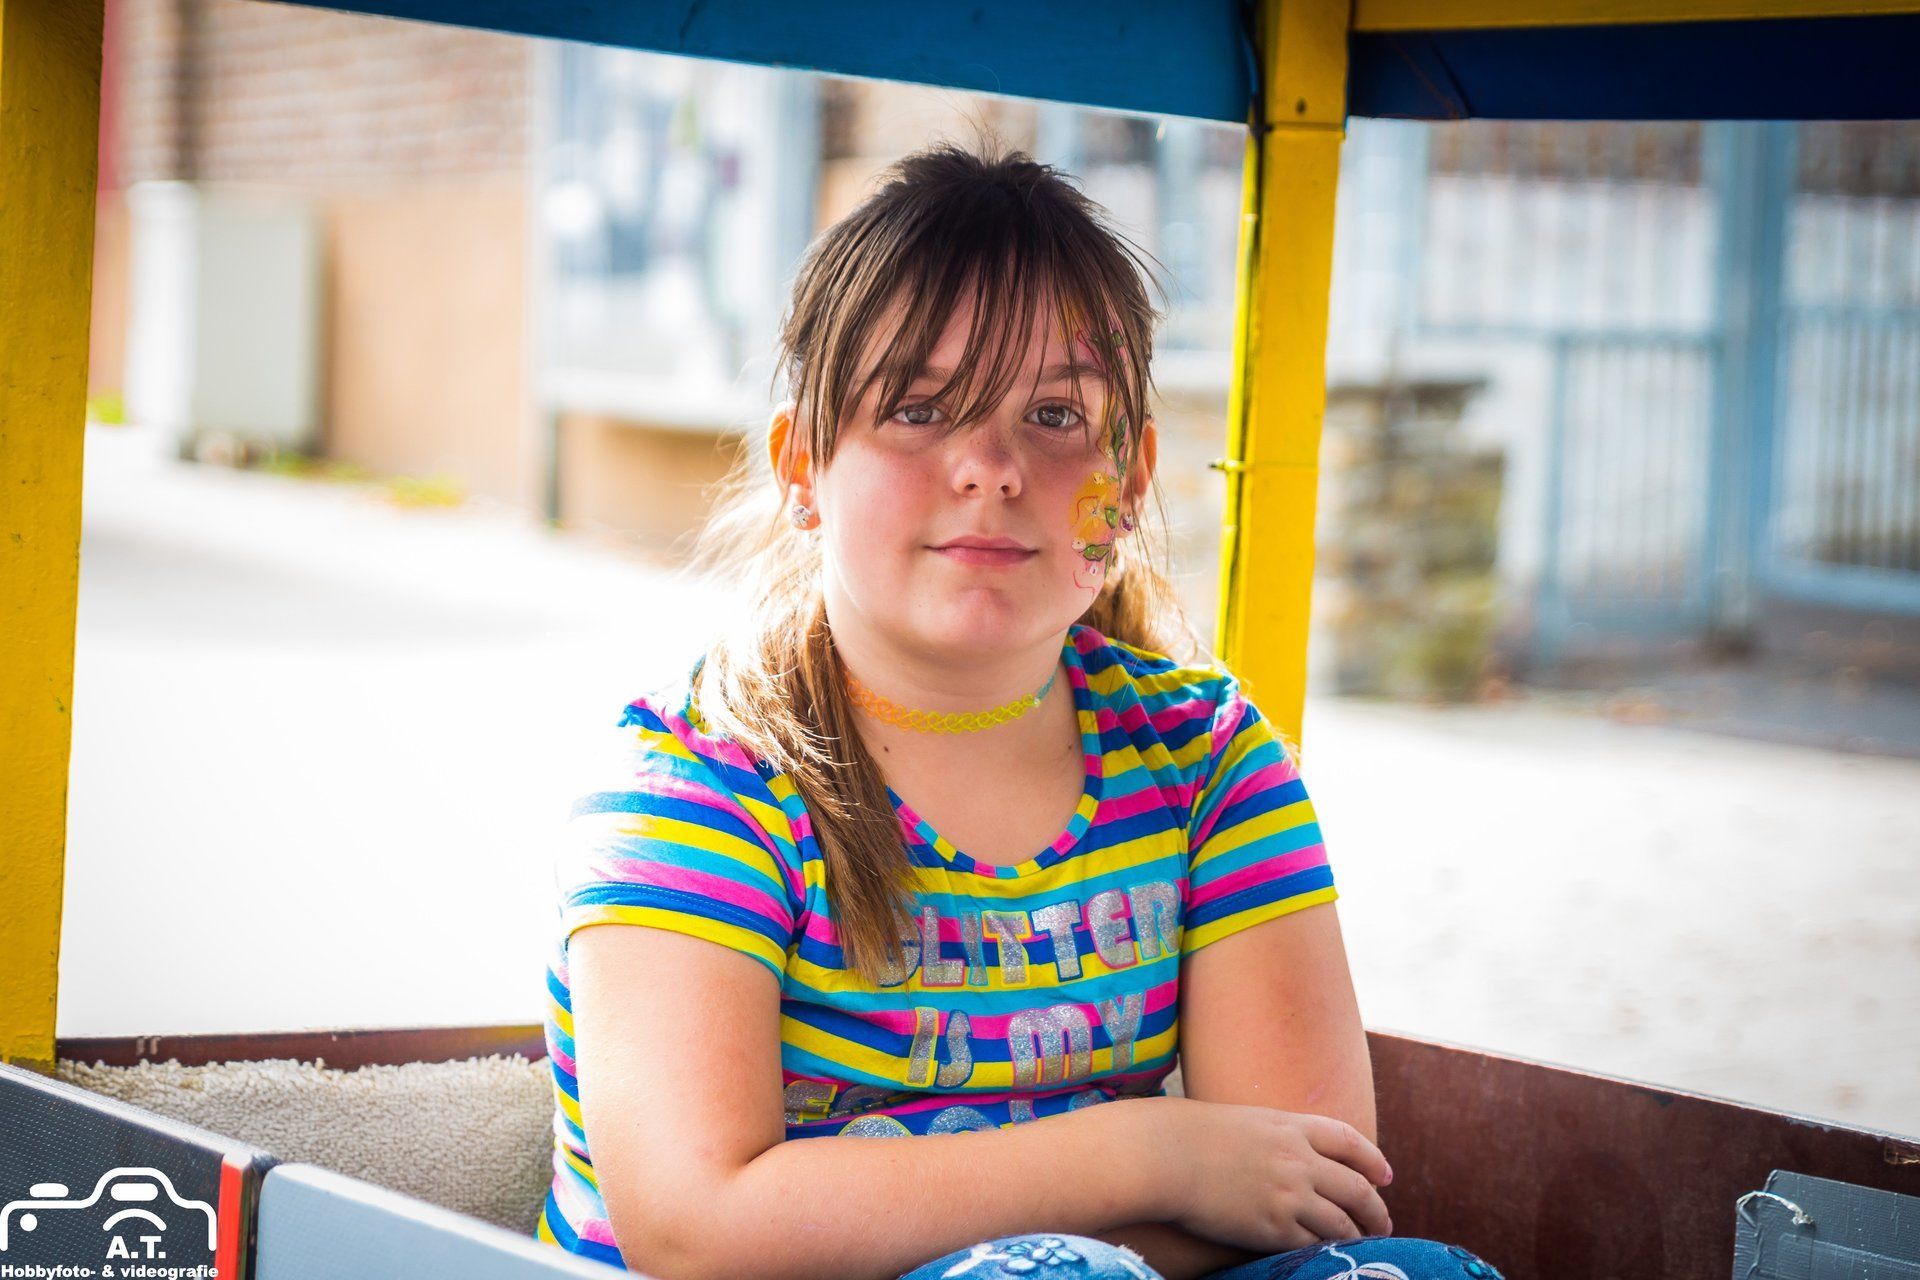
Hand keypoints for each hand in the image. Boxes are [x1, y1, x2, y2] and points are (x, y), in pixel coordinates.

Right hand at [1159, 1097, 1393, 1252]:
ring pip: (1342, 1223)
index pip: (1348, 1140)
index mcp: (1291, 1127)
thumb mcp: (1244, 1122)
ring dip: (1357, 1236)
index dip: (1372, 1159)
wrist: (1164, 1156)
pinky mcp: (1272, 1228)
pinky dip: (1326, 1252)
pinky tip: (1328, 1257)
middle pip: (1356, 1187)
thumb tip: (1290, 1155)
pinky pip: (1312, 1245)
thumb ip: (1275, 1137)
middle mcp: (1298, 1160)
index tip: (1385, 1175)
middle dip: (1376, 1209)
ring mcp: (1289, 1195)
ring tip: (1362, 1246)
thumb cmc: (1190, 1136)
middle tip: (1383, 1222)